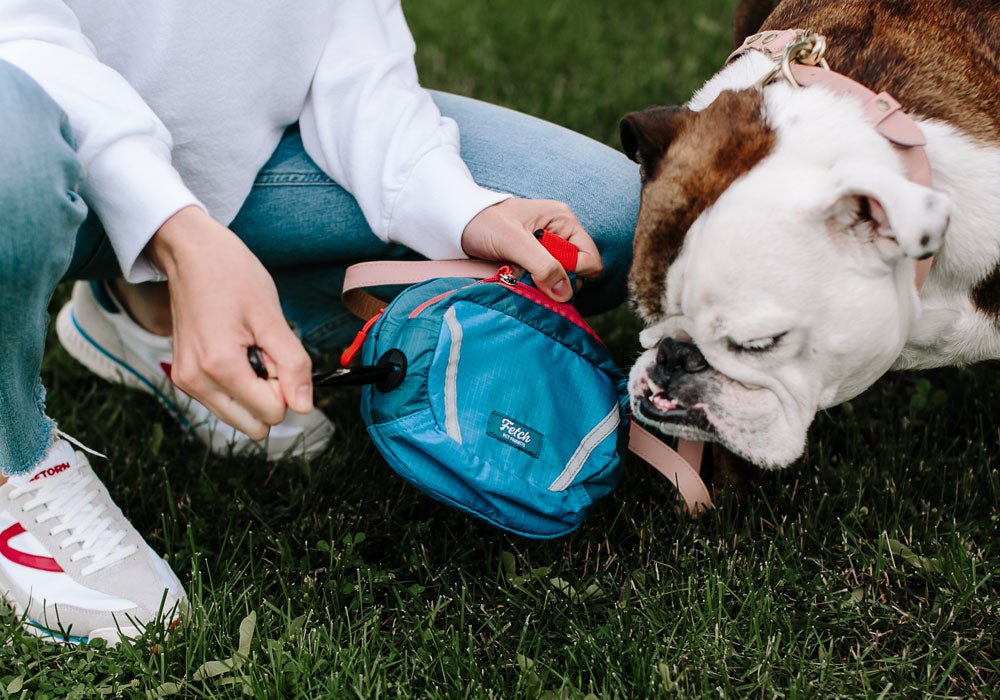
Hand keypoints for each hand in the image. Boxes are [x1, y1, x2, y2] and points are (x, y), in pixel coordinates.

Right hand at [147, 206, 312, 438]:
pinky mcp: (184, 376)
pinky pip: (223, 401)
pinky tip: (234, 350)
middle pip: (253, 425)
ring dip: (253, 390)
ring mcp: (186, 381)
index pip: (271, 413)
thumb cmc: (230, 275)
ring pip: (238, 417)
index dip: (285, 386)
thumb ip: (292, 365)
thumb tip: (305, 406)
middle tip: (263, 352)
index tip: (275, 351)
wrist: (190, 252)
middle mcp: (196, 382)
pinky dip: (237, 384)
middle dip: (269, 395)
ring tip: (247, 348)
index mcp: (219, 367)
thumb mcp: (272, 317)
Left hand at [460, 198, 602, 301]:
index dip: (572, 272)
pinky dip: (531, 286)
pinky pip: (542, 283)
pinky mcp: (532, 262)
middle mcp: (560, 234)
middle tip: (529, 277)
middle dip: (555, 282)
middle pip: (576, 273)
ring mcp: (546, 249)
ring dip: (541, 286)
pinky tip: (515, 278)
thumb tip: (565, 293)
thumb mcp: (513, 242)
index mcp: (563, 221)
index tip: (544, 274)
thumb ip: (542, 265)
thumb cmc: (483, 223)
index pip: (589, 259)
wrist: (455, 224)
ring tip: (518, 276)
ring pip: (559, 281)